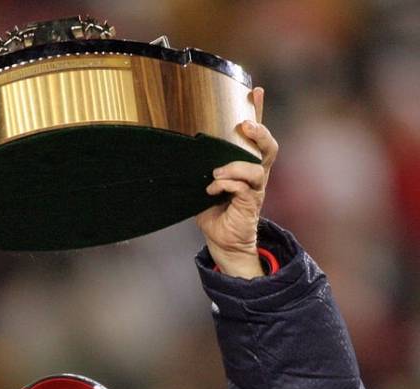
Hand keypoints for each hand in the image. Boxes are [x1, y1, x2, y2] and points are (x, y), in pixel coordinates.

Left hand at [195, 87, 278, 277]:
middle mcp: (256, 174)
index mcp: (246, 164)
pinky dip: (227, 185)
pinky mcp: (251, 204)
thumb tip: (179, 144)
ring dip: (235, 167)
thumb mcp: (204, 180)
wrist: (222, 239)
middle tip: (245, 125)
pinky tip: (212, 189)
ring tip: (216, 173)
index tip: (255, 90)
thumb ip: (200, 164)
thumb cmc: (213, 208)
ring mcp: (255, 189)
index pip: (256, 134)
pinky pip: (245, 188)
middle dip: (260, 132)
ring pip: (257, 168)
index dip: (258, 111)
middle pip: (269, 147)